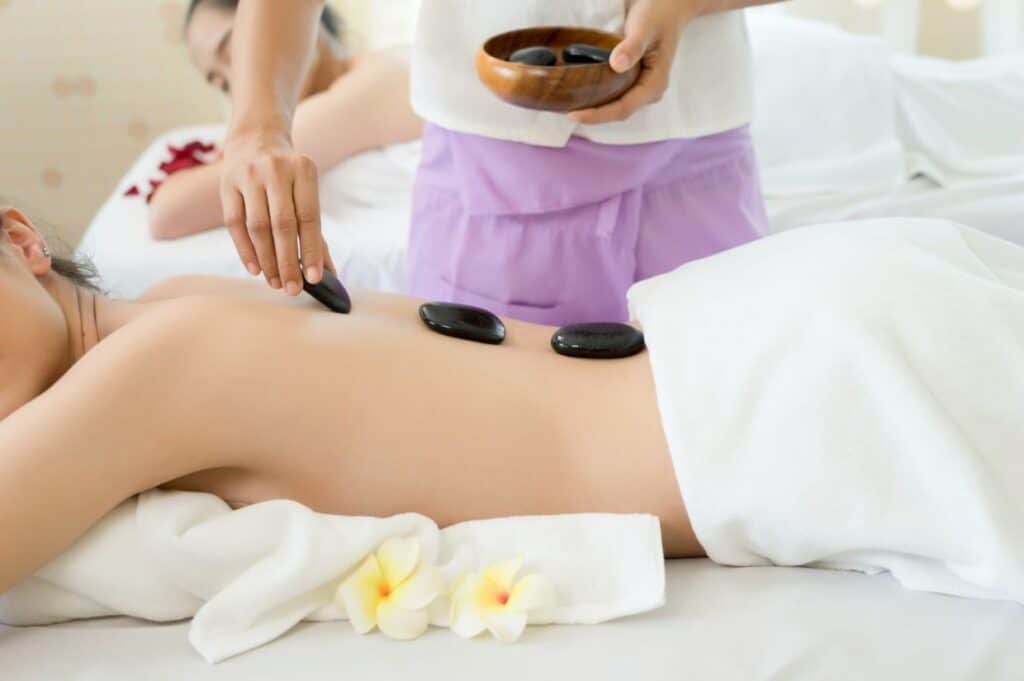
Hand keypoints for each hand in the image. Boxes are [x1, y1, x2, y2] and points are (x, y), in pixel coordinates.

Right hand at [219, 125, 334, 293]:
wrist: (255, 139)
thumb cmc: (288, 178)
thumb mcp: (306, 194)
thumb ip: (316, 233)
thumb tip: (329, 273)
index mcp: (303, 170)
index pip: (309, 218)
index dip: (312, 250)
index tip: (316, 279)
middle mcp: (275, 170)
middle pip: (282, 225)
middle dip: (289, 262)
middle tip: (293, 289)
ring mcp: (248, 176)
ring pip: (257, 227)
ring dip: (267, 260)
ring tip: (275, 283)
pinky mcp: (226, 185)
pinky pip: (234, 224)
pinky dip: (245, 250)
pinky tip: (256, 269)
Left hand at [568, 0, 697, 124]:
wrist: (667, 7)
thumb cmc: (657, 15)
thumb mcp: (645, 27)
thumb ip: (633, 47)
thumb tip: (617, 65)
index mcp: (655, 85)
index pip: (623, 109)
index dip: (598, 115)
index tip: (573, 115)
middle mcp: (648, 92)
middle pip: (616, 112)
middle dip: (591, 115)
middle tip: (561, 111)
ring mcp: (639, 88)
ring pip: (613, 106)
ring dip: (591, 108)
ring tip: (565, 106)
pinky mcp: (631, 82)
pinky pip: (611, 95)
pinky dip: (595, 96)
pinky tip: (577, 93)